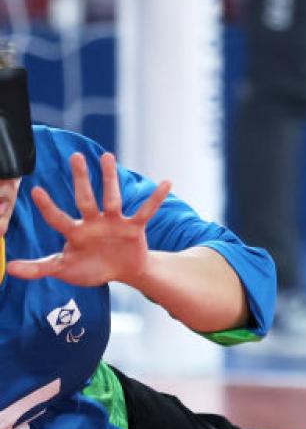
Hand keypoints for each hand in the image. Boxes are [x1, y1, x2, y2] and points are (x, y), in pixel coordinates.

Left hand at [7, 152, 170, 286]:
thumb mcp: (64, 269)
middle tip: (76, 157)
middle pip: (85, 199)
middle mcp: (93, 221)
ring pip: (112, 198)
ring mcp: (114, 222)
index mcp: (75, 231)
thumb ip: (39, 268)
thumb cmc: (91, 268)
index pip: (58, 218)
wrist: (123, 271)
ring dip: (110, 179)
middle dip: (81, 179)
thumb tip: (10, 268)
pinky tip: (166, 183)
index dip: (48, 207)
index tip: (37, 191)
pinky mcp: (134, 227)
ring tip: (107, 157)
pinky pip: (146, 211)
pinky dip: (156, 198)